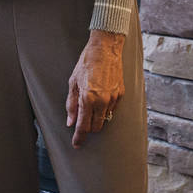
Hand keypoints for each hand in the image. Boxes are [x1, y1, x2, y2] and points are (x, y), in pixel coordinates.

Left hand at [66, 30, 124, 147]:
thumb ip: (71, 104)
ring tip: (91, 106)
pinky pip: (112, 109)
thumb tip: (70, 121)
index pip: (83, 126)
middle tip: (82, 124)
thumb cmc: (87, 63)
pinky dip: (105, 109)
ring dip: (97, 118)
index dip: (79, 137)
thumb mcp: (73, 82)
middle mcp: (102, 101)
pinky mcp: (121, 94)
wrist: (106, 49)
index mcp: (88, 98)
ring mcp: (113, 98)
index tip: (76, 144)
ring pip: (105, 119)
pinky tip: (100, 99)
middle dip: (88, 128)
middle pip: (96, 127)